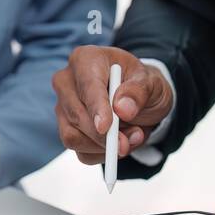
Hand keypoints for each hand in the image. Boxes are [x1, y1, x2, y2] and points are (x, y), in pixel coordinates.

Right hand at [53, 46, 173, 164]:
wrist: (139, 100)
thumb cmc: (142, 86)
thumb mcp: (152, 83)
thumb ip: (139, 91)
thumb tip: (122, 108)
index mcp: (86, 59)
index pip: (87, 86)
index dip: (96, 107)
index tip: (106, 127)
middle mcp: (66, 82)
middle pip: (76, 115)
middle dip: (104, 135)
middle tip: (130, 141)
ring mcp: (63, 108)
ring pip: (73, 137)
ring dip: (105, 146)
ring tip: (132, 136)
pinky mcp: (67, 130)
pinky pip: (80, 152)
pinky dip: (102, 154)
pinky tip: (118, 142)